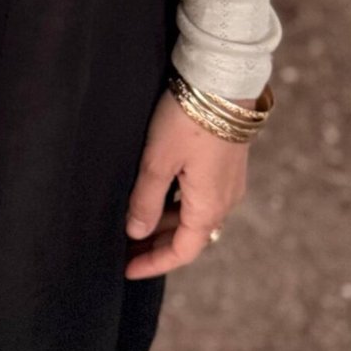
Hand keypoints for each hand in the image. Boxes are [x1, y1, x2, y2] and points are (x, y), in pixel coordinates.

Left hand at [122, 86, 254, 279]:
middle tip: (123, 250)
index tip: (126, 270)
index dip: (153, 263)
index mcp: (208, 206)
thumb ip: (146, 201)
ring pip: (194, 215)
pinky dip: (177, 205)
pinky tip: (155, 197)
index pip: (182, 251)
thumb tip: (136, 233)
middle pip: (188, 235)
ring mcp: (227, 181)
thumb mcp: (158, 161)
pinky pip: (200, 196)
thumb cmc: (188, 119)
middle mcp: (224, 199)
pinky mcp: (226, 163)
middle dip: (157, 245)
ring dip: (166, 224)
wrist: (223, 79)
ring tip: (133, 225)